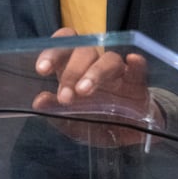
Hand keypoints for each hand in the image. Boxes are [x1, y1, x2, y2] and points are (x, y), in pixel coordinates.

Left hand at [32, 28, 163, 145]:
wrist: (131, 134)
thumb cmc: (97, 120)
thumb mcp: (73, 123)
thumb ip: (56, 112)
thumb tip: (38, 102)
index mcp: (76, 68)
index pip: (65, 44)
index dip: (53, 51)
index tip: (42, 69)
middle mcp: (96, 63)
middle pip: (85, 51)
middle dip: (72, 71)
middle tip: (65, 96)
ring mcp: (119, 72)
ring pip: (108, 59)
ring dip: (95, 72)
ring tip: (84, 91)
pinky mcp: (138, 82)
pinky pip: (139, 69)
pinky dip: (136, 63)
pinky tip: (133, 60)